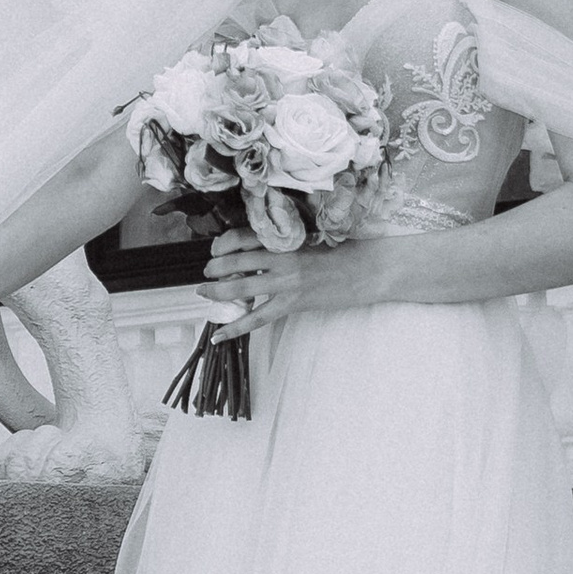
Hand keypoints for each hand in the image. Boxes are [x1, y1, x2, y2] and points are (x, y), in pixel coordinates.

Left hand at [201, 231, 396, 334]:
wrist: (367, 270)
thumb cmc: (342, 251)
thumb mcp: (309, 238)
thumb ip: (283, 243)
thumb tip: (255, 251)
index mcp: (285, 239)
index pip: (242, 237)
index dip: (222, 244)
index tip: (215, 250)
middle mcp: (282, 258)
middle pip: (235, 261)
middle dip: (214, 268)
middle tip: (206, 273)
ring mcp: (286, 282)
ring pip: (240, 287)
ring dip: (217, 291)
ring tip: (205, 293)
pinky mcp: (293, 303)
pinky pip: (257, 318)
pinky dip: (235, 328)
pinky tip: (218, 336)